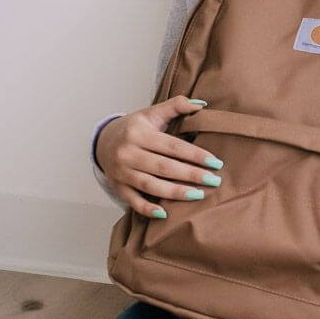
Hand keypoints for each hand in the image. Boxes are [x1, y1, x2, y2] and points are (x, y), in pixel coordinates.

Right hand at [95, 95, 222, 217]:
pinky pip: (133, 201)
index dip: (195, 155)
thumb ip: (176, 105)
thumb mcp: (152, 113)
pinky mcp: (118, 186)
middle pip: (163, 166)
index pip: (172, 146)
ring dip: (175, 192)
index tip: (216, 163)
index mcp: (139, 133)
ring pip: (150, 184)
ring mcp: (121, 171)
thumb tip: (202, 104)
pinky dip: (147, 208)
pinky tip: (165, 214)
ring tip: (198, 195)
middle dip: (191, 175)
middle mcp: (128, 152)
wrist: (103, 140)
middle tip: (214, 181)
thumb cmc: (135, 128)